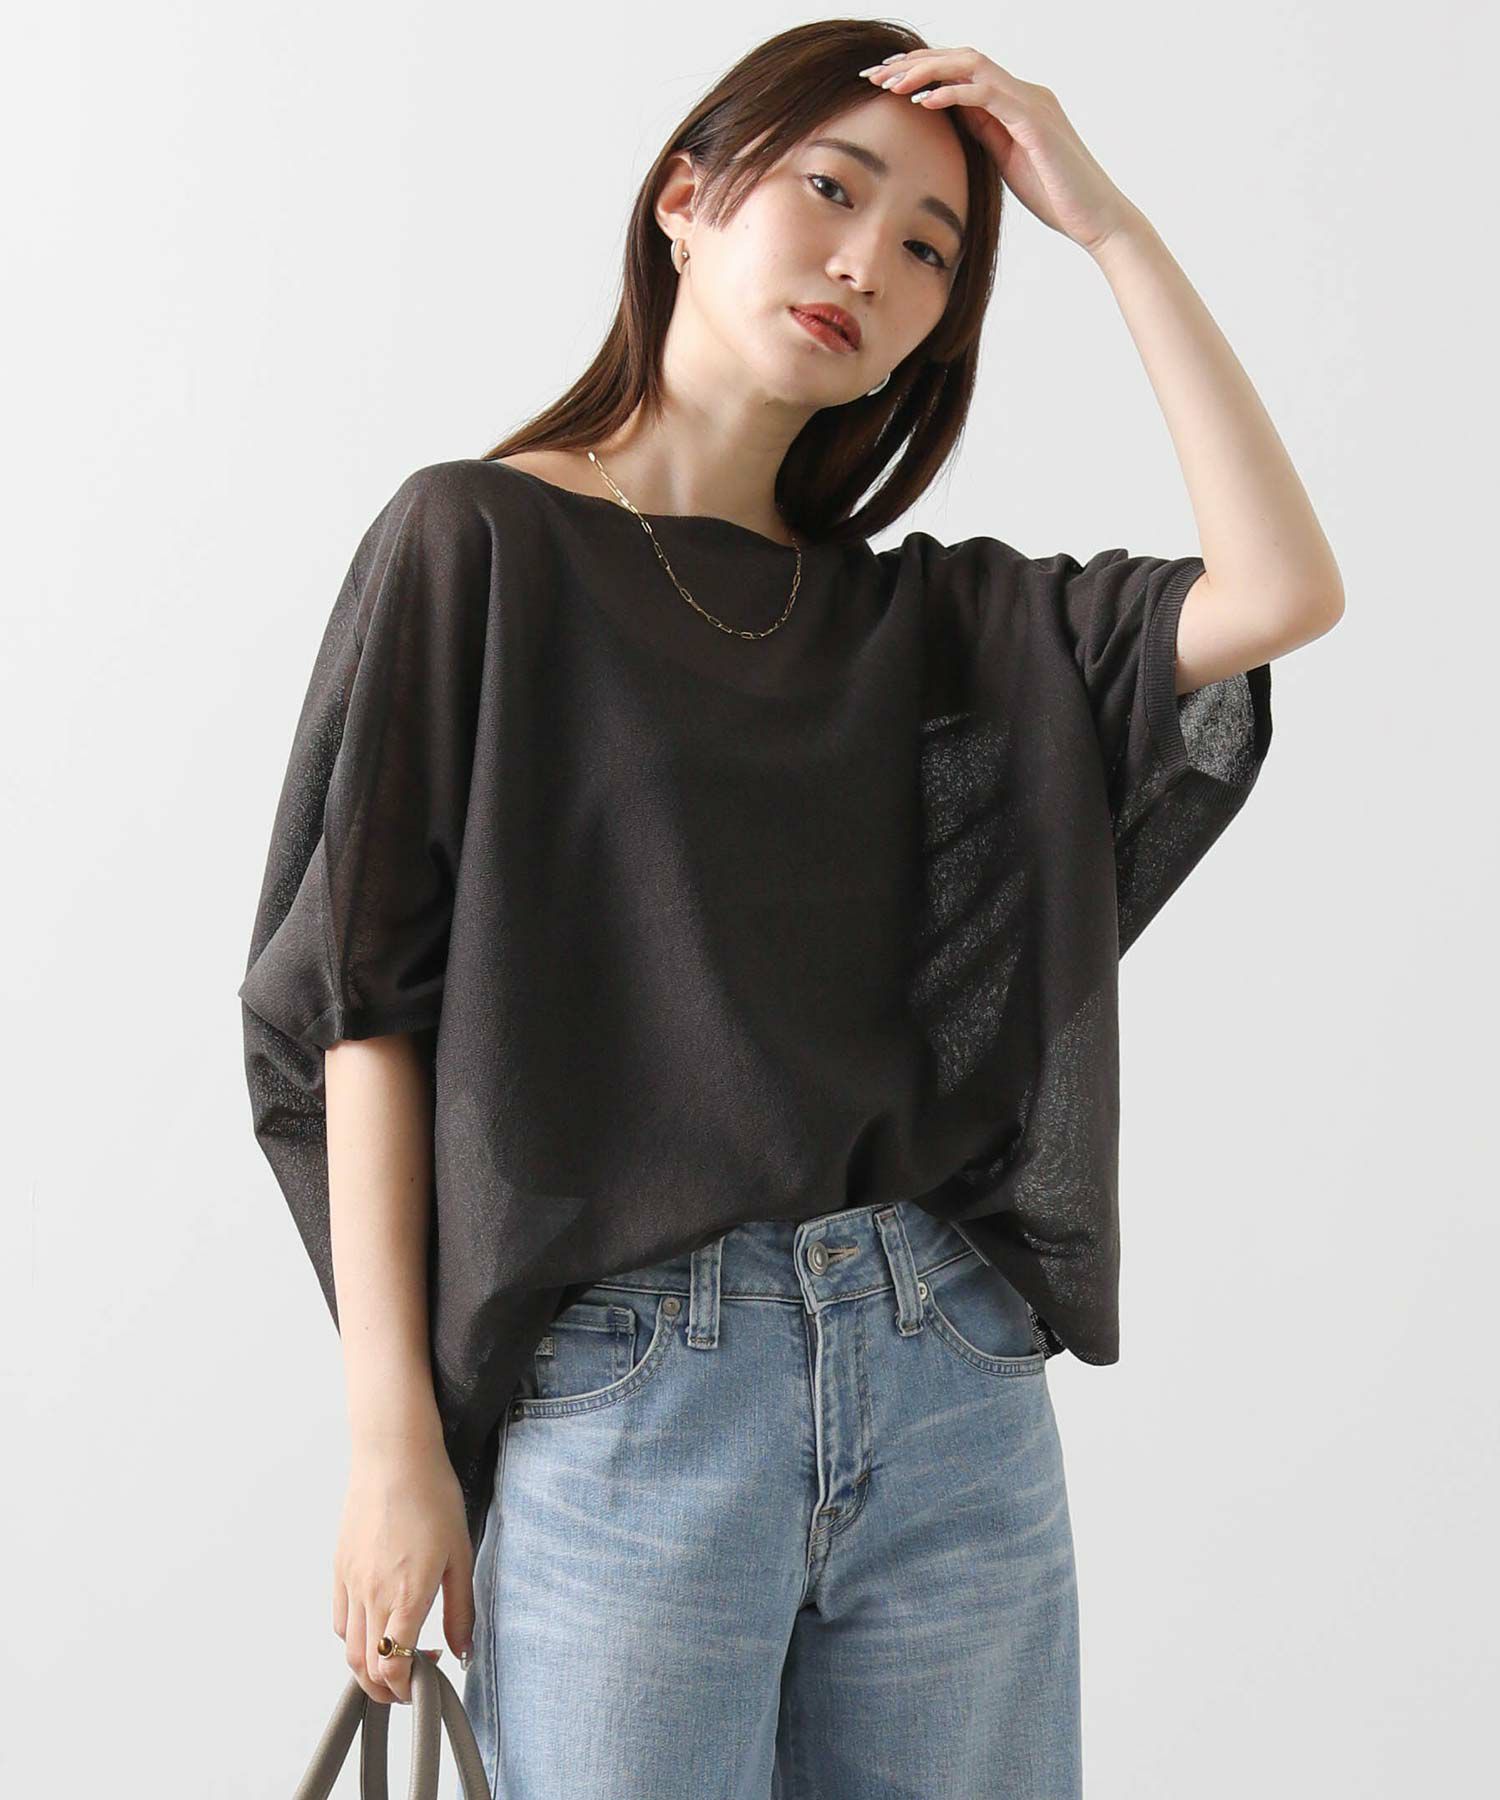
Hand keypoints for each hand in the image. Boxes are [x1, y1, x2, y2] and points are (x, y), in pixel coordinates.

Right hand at [332, 1438, 474, 1703]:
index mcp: (406, 1596)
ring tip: (395, 1658)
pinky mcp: (340, 1569)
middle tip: (409, 1685)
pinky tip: (377, 1624)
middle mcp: (372, 1595)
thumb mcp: (460, 1554)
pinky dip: (354, 1638)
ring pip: (349, 1648)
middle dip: (386, 1690)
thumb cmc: (432, 1497)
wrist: (394, 1456)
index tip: (425, 1684)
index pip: (393, 1668)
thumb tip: (462, 1649)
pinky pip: (340, 1620)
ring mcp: (351, 1583)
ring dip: (368, 1667)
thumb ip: (460, 1609)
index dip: (407, 1689)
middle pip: (365, 1668)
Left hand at [861, 48, 1141, 254]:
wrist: (1096, 218)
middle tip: (874, 75)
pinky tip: (923, 103)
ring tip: (891, 84)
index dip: (922, 71)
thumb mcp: (1007, 162)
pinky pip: (987, 96)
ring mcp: (1031, 103)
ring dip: (927, 71)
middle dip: (915, 63)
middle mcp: (1024, 92)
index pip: (962, 72)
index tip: (883, 81)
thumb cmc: (1056, 197)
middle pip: (961, 58)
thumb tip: (954, 120)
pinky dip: (953, 94)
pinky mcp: (1035, 123)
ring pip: (971, 66)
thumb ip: (985, 135)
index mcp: (1015, 101)